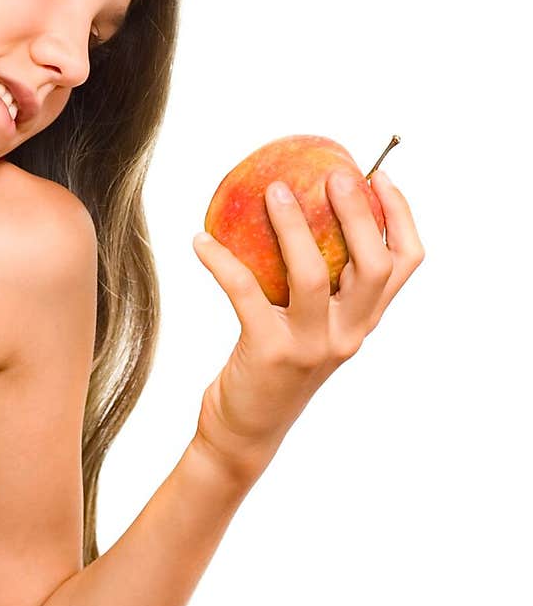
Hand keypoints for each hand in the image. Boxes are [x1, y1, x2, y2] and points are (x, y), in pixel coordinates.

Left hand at [191, 169, 424, 482]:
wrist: (246, 431)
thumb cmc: (274, 362)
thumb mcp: (310, 322)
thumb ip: (318, 280)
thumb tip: (293, 203)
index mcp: (363, 319)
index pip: (404, 262)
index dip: (399, 215)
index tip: (377, 175)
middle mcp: (348, 333)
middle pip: (372, 265)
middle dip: (357, 213)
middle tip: (333, 174)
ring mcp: (313, 346)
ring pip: (313, 274)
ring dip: (291, 226)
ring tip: (272, 189)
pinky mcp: (269, 353)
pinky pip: (245, 292)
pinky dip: (221, 261)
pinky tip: (200, 240)